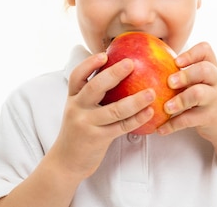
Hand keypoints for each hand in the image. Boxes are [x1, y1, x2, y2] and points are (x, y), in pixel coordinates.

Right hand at [48, 52, 154, 178]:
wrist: (66, 162)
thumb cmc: (79, 131)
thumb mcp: (79, 110)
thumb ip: (92, 95)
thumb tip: (118, 72)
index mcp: (72, 98)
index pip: (77, 76)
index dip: (89, 63)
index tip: (105, 54)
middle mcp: (77, 109)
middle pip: (95, 87)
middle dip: (114, 74)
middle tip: (131, 63)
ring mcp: (86, 124)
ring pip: (114, 110)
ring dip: (135, 100)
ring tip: (151, 92)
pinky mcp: (98, 139)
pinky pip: (121, 127)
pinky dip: (137, 119)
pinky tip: (150, 112)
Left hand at [156, 42, 216, 143]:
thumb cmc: (208, 97)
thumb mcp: (203, 81)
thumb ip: (185, 72)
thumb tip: (148, 64)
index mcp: (212, 68)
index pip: (206, 50)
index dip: (190, 53)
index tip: (176, 61)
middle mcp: (216, 80)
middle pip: (205, 69)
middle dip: (185, 74)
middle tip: (169, 82)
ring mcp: (215, 99)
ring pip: (199, 94)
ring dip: (180, 100)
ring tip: (166, 107)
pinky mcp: (211, 118)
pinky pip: (191, 119)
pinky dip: (174, 124)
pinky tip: (161, 128)